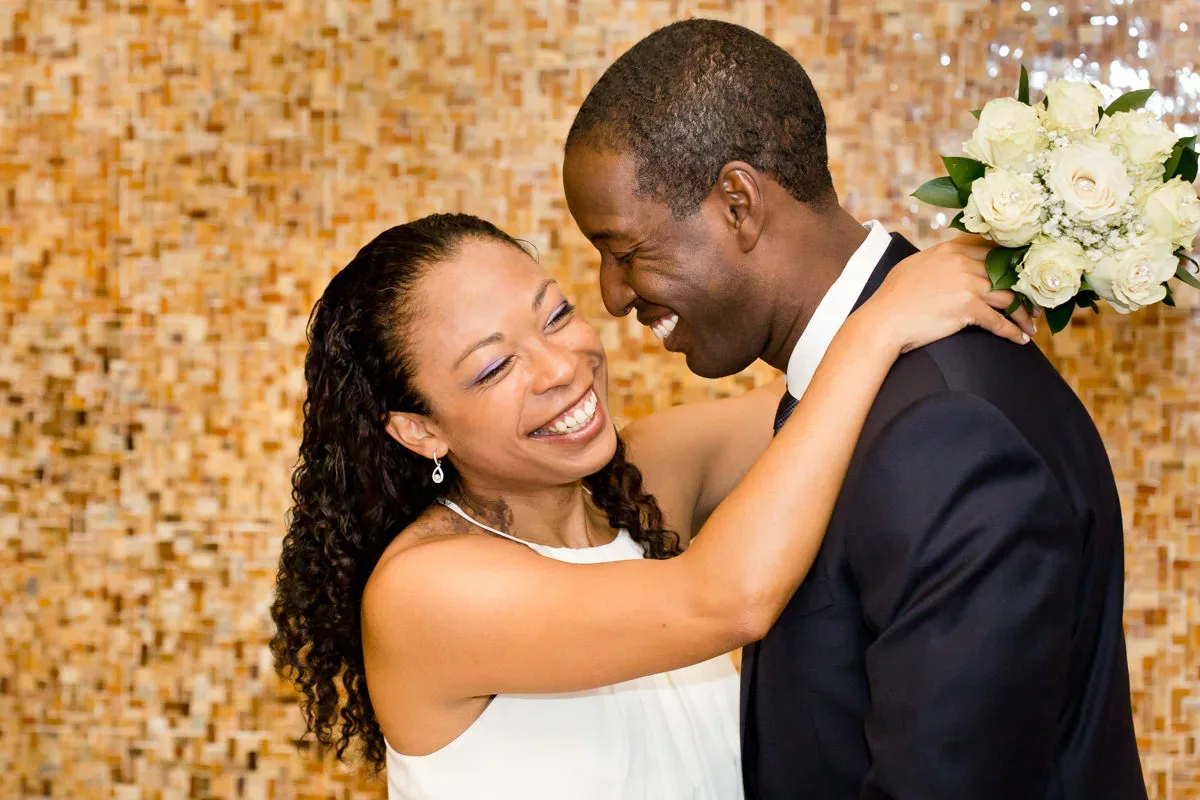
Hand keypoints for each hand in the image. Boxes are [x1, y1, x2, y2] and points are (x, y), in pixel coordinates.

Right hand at [862, 235, 1036, 353]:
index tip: (1023, 273)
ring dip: (1024, 314)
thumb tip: (947, 258)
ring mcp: (966, 285)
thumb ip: (937, 259)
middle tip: (1035, 303)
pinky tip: (1020, 339)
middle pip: (1006, 274)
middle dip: (1024, 290)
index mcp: (950, 249)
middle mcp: (962, 263)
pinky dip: (1012, 331)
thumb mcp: (914, 266)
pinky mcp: (967, 308)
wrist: (883, 322)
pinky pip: (998, 320)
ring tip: (1030, 325)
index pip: (992, 250)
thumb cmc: (892, 297)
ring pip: (1009, 297)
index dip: (1012, 262)